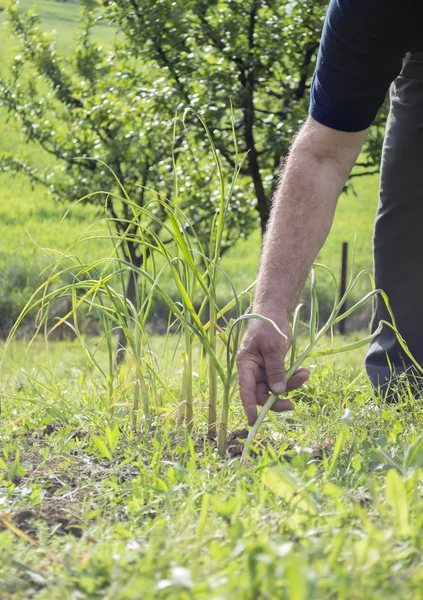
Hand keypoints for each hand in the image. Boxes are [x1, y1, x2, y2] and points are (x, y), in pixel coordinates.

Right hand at [236, 308, 308, 425]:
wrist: (275, 313)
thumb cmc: (268, 327)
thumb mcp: (272, 347)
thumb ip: (275, 369)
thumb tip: (278, 391)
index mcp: (246, 365)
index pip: (246, 390)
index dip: (248, 406)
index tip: (253, 421)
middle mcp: (253, 371)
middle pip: (262, 394)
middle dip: (277, 399)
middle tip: (292, 405)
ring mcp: (264, 370)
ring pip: (276, 388)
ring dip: (291, 385)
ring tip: (305, 374)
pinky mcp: (275, 367)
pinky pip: (284, 380)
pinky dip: (294, 378)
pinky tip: (304, 372)